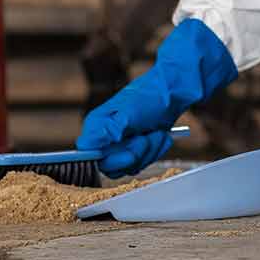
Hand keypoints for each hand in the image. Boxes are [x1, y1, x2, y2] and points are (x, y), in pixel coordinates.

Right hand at [77, 18, 235, 176]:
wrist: (172, 93)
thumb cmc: (149, 97)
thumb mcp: (127, 114)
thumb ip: (107, 131)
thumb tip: (87, 146)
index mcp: (96, 126)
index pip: (89, 156)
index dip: (109, 159)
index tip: (129, 154)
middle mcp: (104, 136)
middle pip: (112, 165)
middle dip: (135, 153)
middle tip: (146, 137)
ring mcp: (119, 144)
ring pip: (129, 166)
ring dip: (149, 151)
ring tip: (156, 133)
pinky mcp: (133, 149)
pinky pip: (141, 164)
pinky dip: (154, 152)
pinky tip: (159, 136)